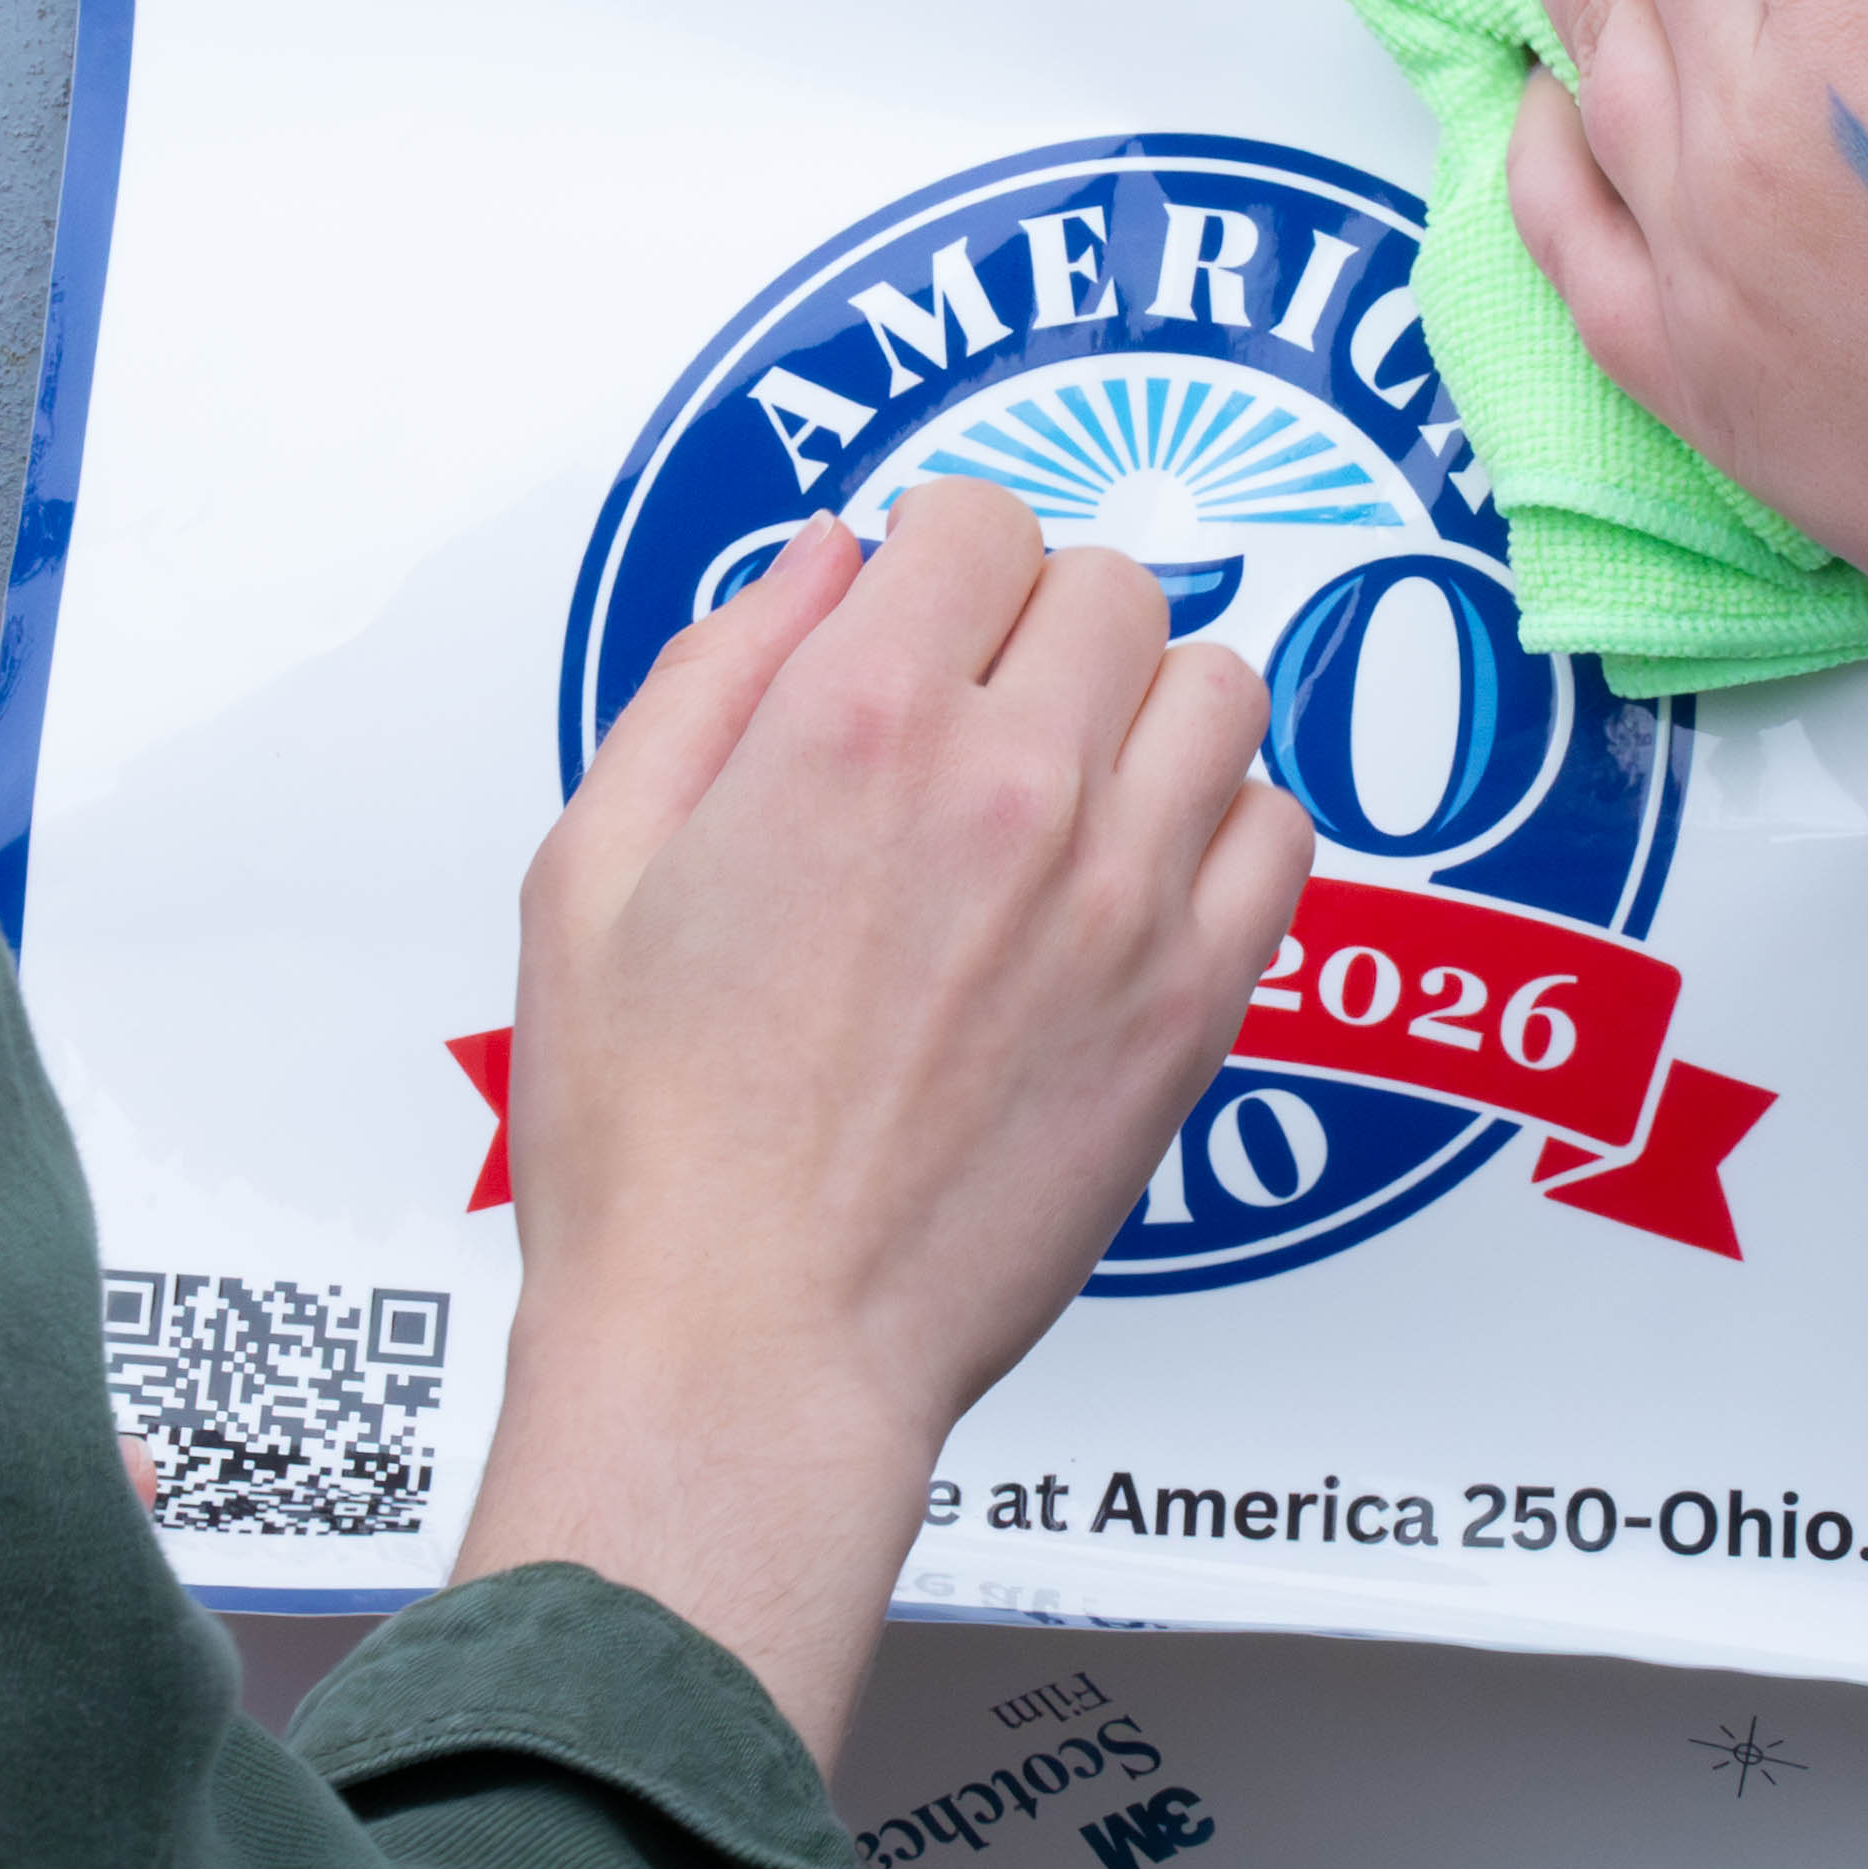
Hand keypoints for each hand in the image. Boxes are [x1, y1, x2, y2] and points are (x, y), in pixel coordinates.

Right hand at [451, 483, 1311, 1771]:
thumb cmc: (656, 1150)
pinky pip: (1277, 831)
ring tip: (1071, 777)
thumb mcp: (590, 867)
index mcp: (857, 725)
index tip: (919, 606)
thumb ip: (712, 679)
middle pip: (1108, 588)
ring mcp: (1126, 892)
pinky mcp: (1193, 1001)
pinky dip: (1225, 819)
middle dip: (1037, 619)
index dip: (936, 552)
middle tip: (980, 702)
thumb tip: (818, 566)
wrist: (750, 1348)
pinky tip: (1141, 868)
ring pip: (1215, 686)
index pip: (974, 520)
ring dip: (1144, 704)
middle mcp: (1015, 783)